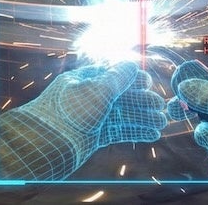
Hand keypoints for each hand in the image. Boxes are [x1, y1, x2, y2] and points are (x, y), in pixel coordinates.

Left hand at [0, 61, 165, 180]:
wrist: (46, 144)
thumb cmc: (70, 112)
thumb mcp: (96, 90)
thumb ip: (117, 77)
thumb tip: (132, 63)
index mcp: (86, 79)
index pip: (114, 74)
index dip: (132, 78)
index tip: (148, 83)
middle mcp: (90, 97)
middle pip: (122, 96)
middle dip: (142, 100)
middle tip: (160, 107)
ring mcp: (92, 117)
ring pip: (123, 114)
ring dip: (143, 117)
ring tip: (161, 122)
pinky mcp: (95, 136)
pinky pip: (119, 131)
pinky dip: (135, 131)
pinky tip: (151, 134)